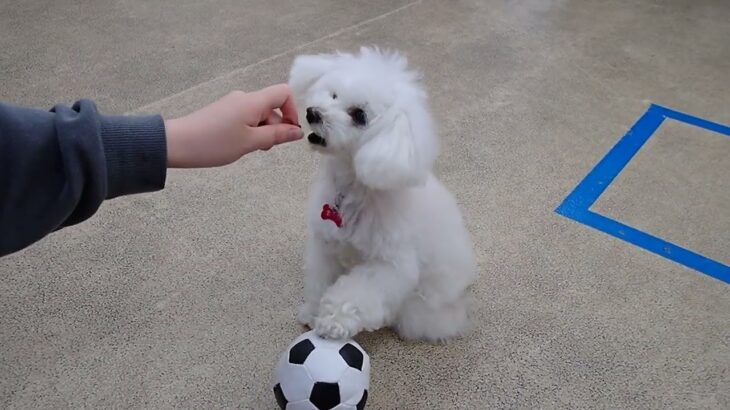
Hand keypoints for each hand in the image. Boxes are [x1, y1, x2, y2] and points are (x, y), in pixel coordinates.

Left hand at [164, 84, 302, 167]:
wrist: (177, 143)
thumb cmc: (214, 143)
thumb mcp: (251, 142)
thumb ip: (277, 136)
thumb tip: (297, 131)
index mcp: (253, 102)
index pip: (283, 93)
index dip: (292, 111)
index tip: (288, 132)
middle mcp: (244, 98)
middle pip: (272, 107)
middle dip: (275, 128)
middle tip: (263, 147)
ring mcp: (232, 105)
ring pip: (259, 116)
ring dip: (262, 132)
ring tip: (248, 148)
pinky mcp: (224, 113)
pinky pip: (246, 119)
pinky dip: (249, 132)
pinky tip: (238, 145)